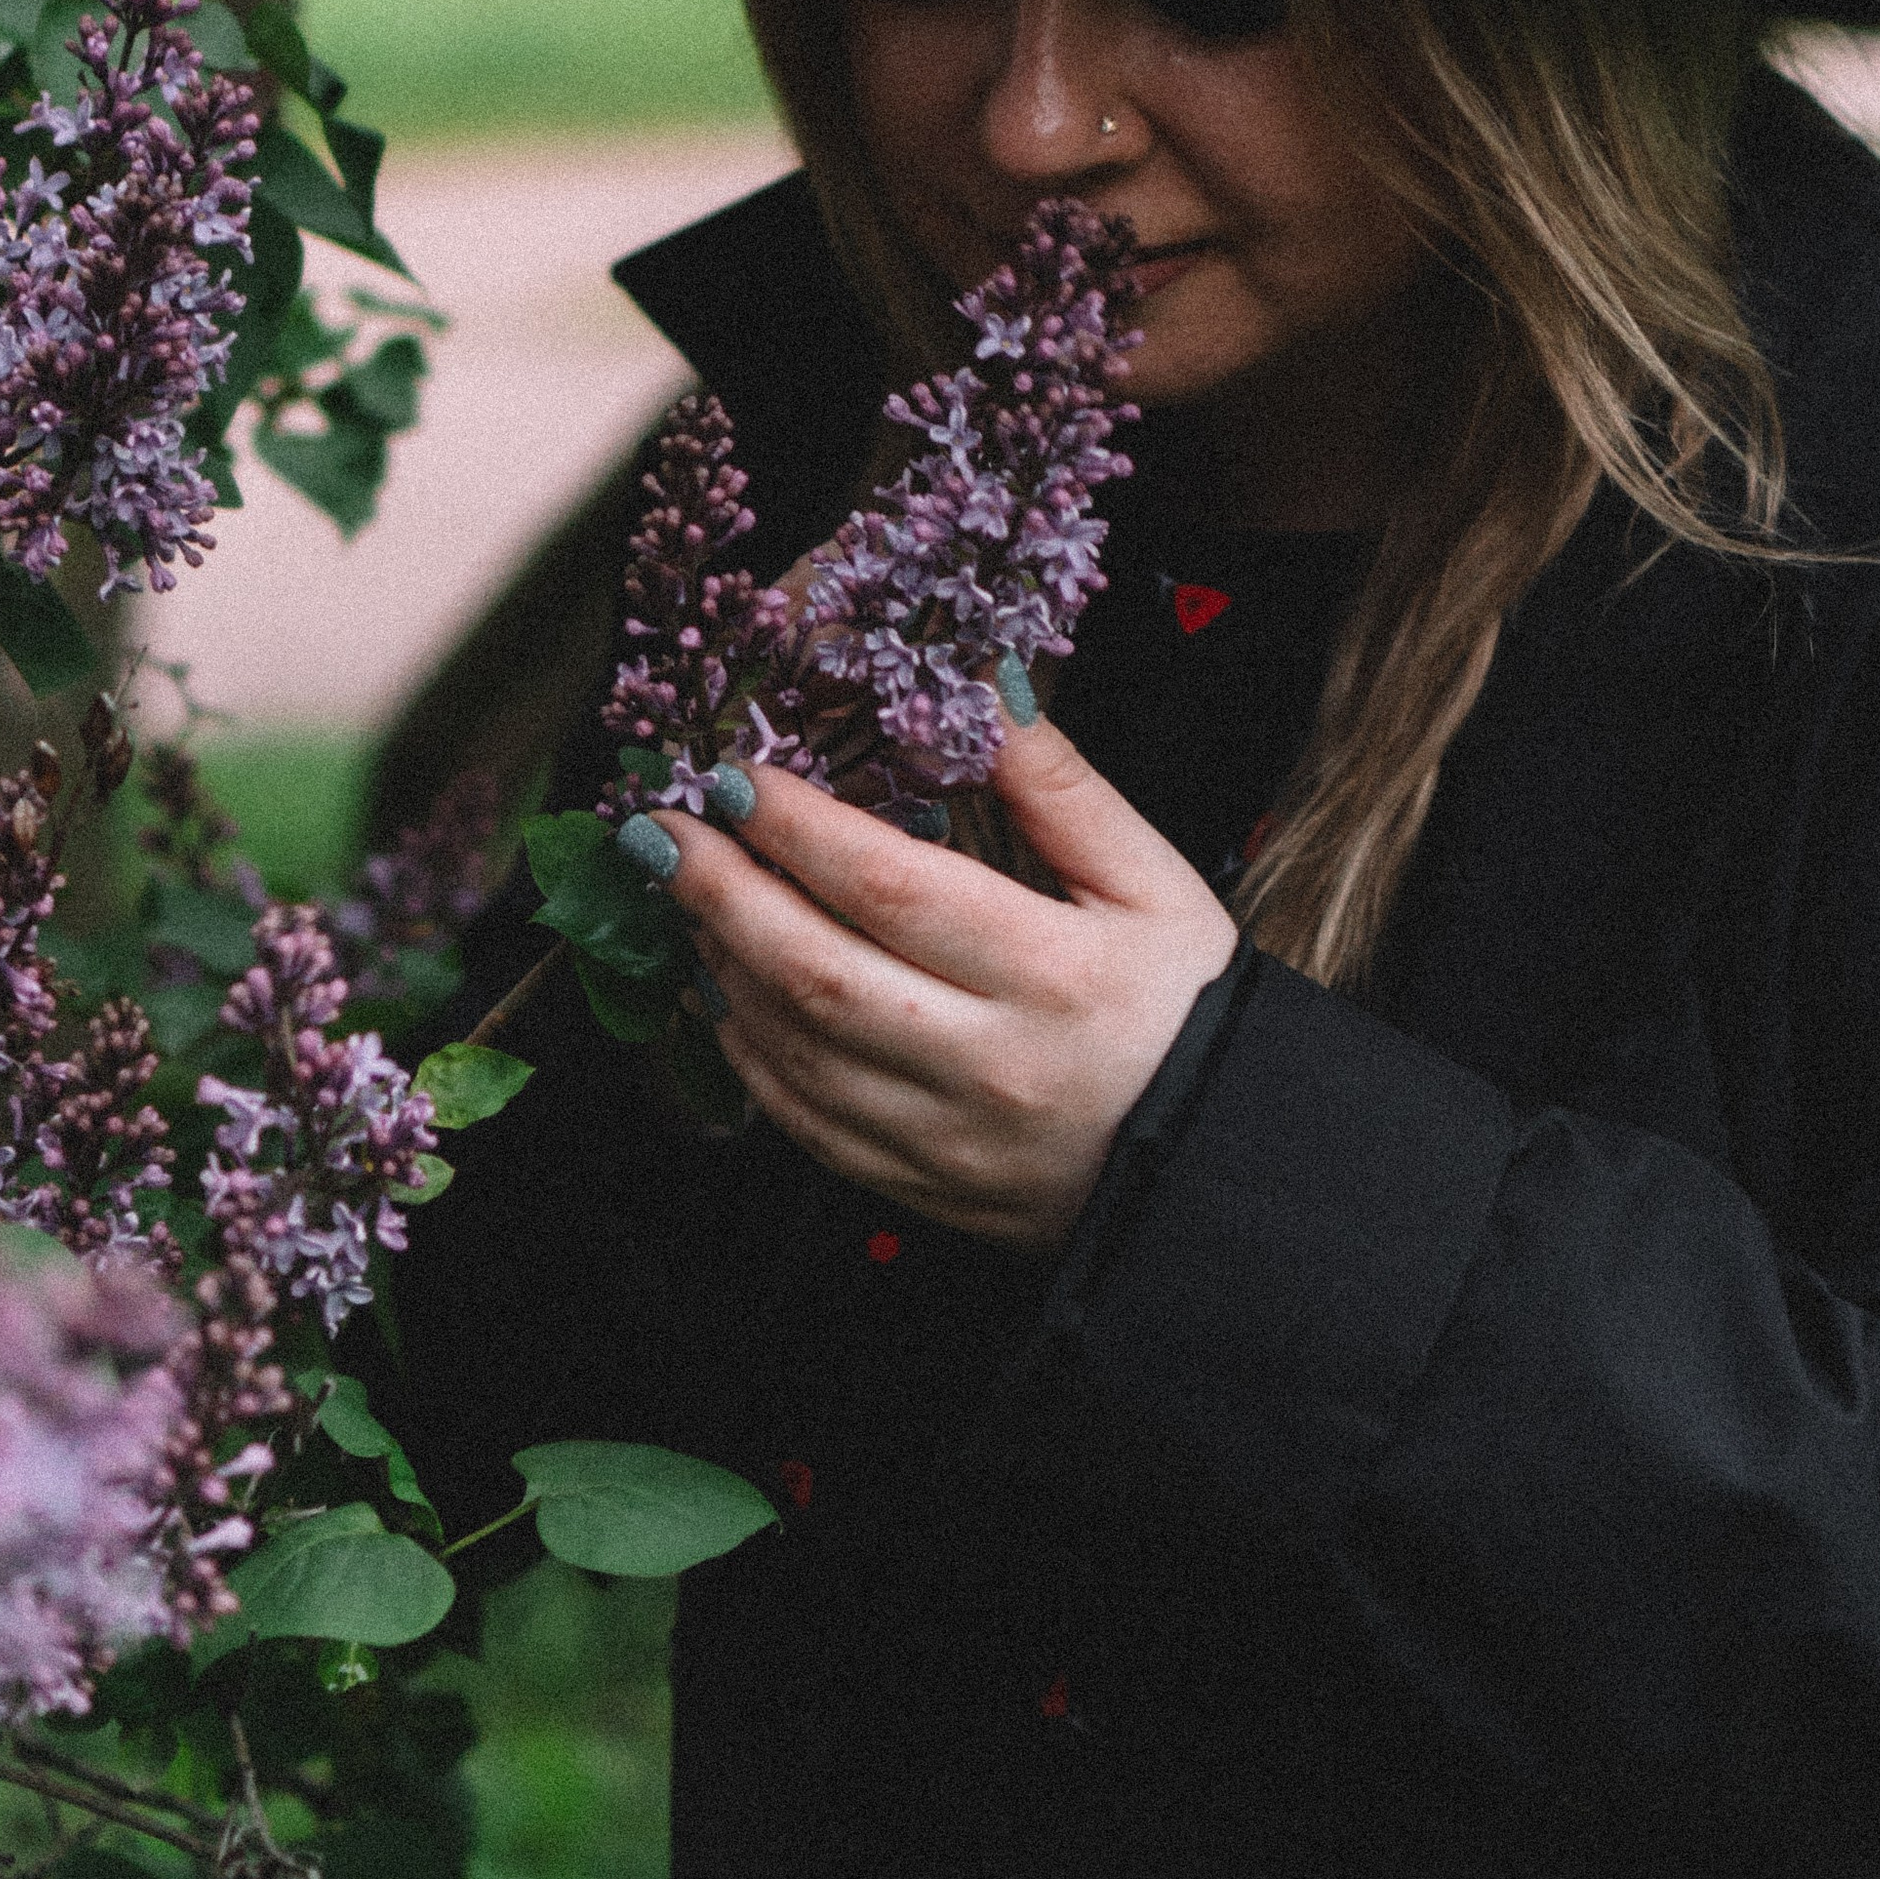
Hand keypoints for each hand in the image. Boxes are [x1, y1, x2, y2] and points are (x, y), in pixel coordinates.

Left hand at [656, 700, 1238, 1250]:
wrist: (1217, 1170)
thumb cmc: (1188, 1011)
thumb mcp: (1154, 883)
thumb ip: (1064, 790)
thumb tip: (985, 691)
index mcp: (1051, 974)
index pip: (892, 888)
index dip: (799, 828)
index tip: (738, 777)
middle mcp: (987, 1063)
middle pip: (816, 971)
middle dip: (721, 892)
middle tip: (662, 831)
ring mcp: (944, 1137)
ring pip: (794, 1050)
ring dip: (723, 965)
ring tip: (689, 896)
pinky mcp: (918, 1187)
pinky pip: (803, 1123)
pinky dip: (748, 1053)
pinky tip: (727, 993)